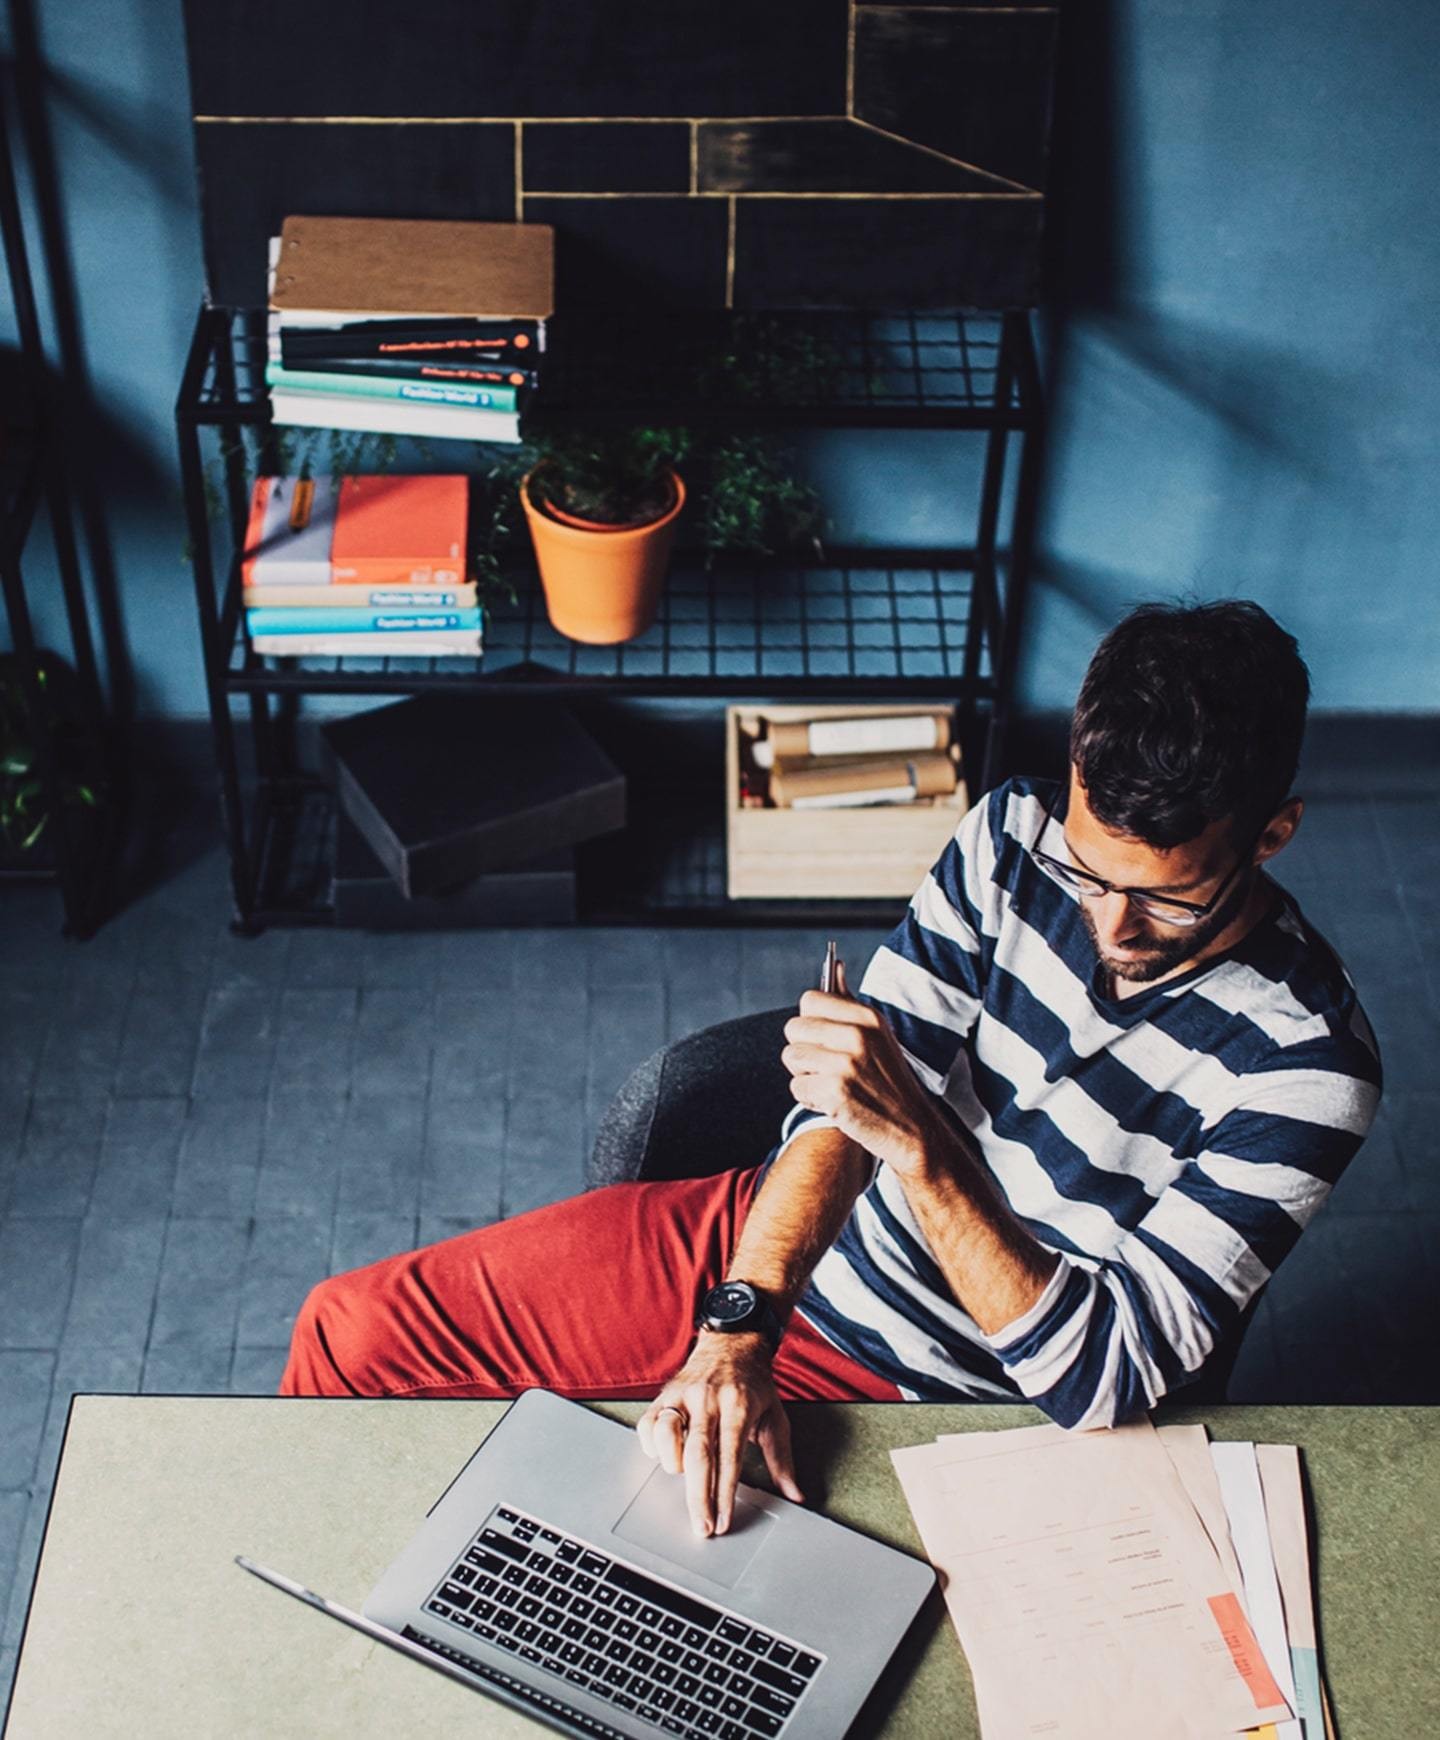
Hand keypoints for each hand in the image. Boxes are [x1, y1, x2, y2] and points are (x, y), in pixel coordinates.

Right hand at [637, 1334, 802, 1537]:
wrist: (732, 1343)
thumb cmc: (754, 1384)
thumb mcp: (775, 1416)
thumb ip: (782, 1459)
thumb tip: (794, 1494)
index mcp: (740, 1405)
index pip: (730, 1457)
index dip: (725, 1493)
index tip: (723, 1522)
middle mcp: (709, 1399)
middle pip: (698, 1455)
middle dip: (698, 1498)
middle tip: (702, 1527)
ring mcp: (684, 1395)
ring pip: (668, 1436)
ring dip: (673, 1465)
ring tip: (683, 1475)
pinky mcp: (665, 1394)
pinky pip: (649, 1425)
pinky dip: (653, 1446)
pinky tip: (666, 1455)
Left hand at [782, 960, 947, 1177]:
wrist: (912, 1129)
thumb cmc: (889, 1082)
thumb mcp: (878, 1035)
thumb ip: (849, 1003)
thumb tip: (835, 966)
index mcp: (868, 1017)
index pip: (810, 1000)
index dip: (810, 1021)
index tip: (824, 1038)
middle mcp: (858, 1035)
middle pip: (794, 1028)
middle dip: (803, 1050)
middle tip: (827, 1068)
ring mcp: (846, 1063)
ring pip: (791, 1057)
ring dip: (805, 1076)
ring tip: (831, 1085)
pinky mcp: (836, 1091)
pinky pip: (796, 1088)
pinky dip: (809, 1100)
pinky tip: (833, 1103)